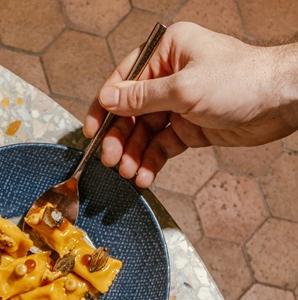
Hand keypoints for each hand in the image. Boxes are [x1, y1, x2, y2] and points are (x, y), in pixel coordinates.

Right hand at [84, 22, 297, 187]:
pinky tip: (144, 175)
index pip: (125, 79)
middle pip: (132, 111)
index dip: (105, 106)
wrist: (279, 101)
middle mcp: (171, 75)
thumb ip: (141, 98)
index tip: (92, 130)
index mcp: (168, 52)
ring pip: (146, 133)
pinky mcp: (190, 127)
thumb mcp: (183, 89)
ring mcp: (180, 103)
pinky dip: (152, 161)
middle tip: (111, 160)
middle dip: (121, 138)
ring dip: (135, 154)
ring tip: (129, 173)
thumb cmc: (240, 81)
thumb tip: (108, 99)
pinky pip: (162, 146)